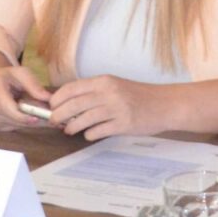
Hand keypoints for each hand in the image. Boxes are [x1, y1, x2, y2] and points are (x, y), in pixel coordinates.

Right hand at [0, 63, 55, 132]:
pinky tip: (35, 118)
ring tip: (48, 117)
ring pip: (18, 125)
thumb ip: (33, 84)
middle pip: (15, 119)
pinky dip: (27, 124)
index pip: (9, 108)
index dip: (23, 116)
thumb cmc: (7, 78)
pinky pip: (16, 127)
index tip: (38, 118)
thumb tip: (48, 98)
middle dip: (35, 120)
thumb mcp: (20, 73)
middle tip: (53, 119)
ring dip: (33, 123)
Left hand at [46, 75, 181, 140]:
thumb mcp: (115, 86)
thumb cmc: (138, 96)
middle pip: (73, 105)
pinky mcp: (123, 124)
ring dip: (71, 127)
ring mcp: (116, 109)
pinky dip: (89, 135)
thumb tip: (67, 103)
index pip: (71, 88)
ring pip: (82, 120)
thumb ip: (94, 92)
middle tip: (55, 122)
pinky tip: (90, 134)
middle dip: (58, 115)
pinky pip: (97, 132)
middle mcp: (109, 93)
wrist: (165, 104)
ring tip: (69, 130)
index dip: (57, 99)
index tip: (52, 107)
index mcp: (104, 81)